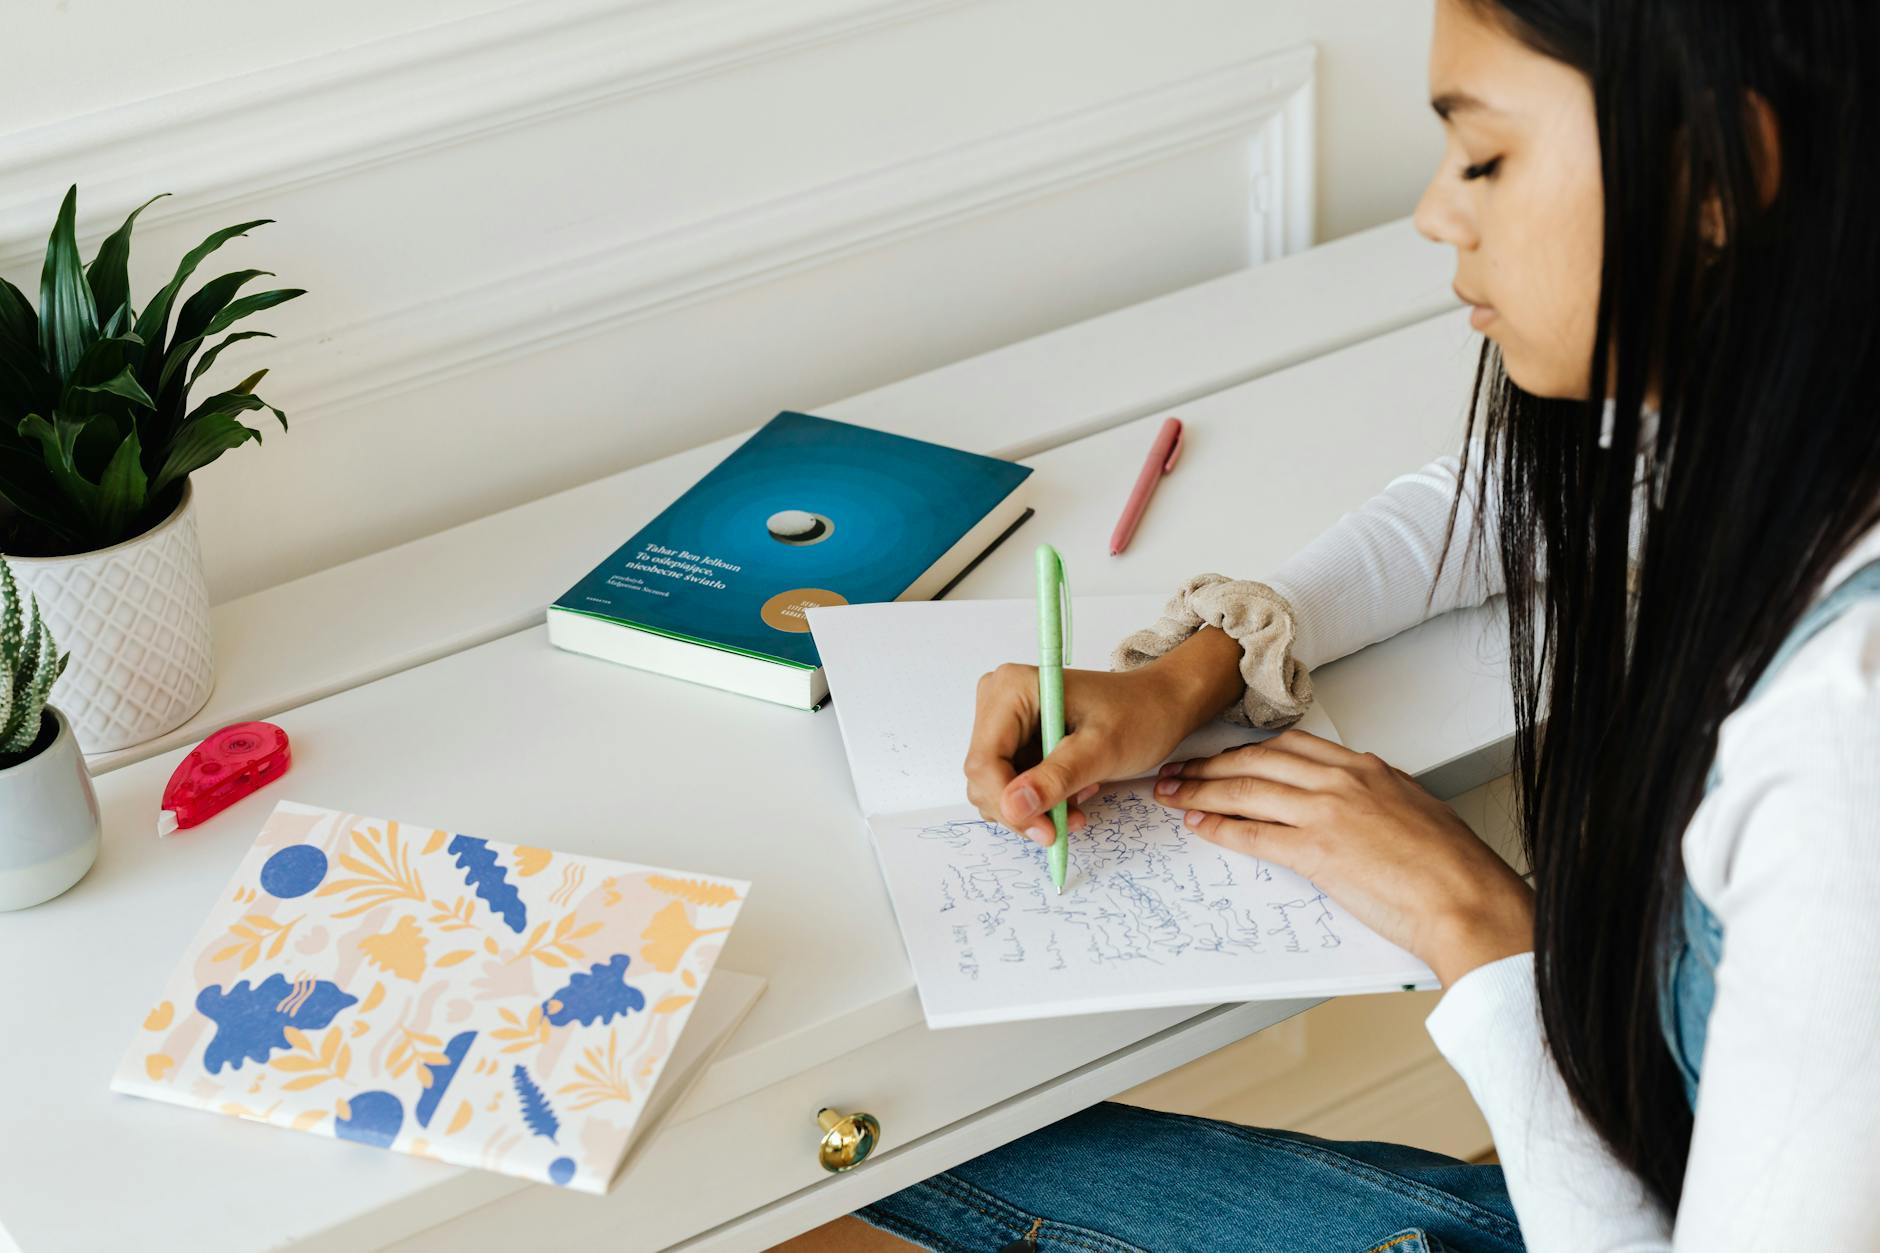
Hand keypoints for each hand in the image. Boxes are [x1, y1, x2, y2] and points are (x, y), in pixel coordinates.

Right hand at [964, 662, 1202, 845]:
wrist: (1161, 705)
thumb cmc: (1140, 715)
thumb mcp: (1101, 750)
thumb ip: (1055, 778)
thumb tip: (1012, 807)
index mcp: (1012, 689)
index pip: (984, 762)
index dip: (1009, 803)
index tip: (1046, 832)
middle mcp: (998, 699)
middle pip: (985, 778)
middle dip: (1024, 809)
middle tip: (1069, 821)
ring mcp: (1004, 720)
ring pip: (996, 787)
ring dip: (1034, 808)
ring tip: (1079, 802)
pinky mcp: (1015, 738)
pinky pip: (1011, 783)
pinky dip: (1039, 799)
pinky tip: (1073, 792)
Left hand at [1152, 729, 1533, 986]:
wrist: (1467, 899)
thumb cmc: (1454, 868)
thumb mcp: (1417, 810)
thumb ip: (1380, 798)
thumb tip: (1359, 804)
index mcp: (1368, 768)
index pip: (1291, 746)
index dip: (1248, 750)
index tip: (1224, 756)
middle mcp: (1343, 781)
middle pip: (1258, 761)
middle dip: (1211, 765)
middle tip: (1180, 769)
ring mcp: (1327, 813)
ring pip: (1246, 790)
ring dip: (1201, 791)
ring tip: (1173, 793)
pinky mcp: (1316, 851)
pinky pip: (1252, 833)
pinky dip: (1219, 827)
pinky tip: (1199, 825)